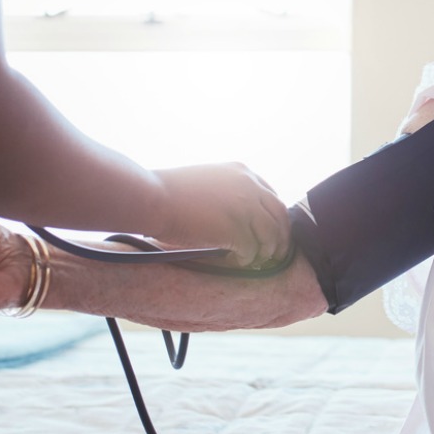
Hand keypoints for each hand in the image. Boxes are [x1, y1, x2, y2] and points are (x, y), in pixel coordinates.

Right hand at [152, 163, 292, 269]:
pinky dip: (247, 260)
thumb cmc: (168, 192)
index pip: (271, 196)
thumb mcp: (206, 180)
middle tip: (276, 252)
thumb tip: (236, 215)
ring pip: (270, 235)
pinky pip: (252, 250)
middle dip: (280, 236)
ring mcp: (245, 207)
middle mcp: (249, 186)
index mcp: (242, 172)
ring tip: (257, 261)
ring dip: (266, 251)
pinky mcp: (237, 230)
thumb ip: (227, 191)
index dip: (273, 216)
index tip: (270, 229)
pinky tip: (236, 262)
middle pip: (279, 215)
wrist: (153, 198)